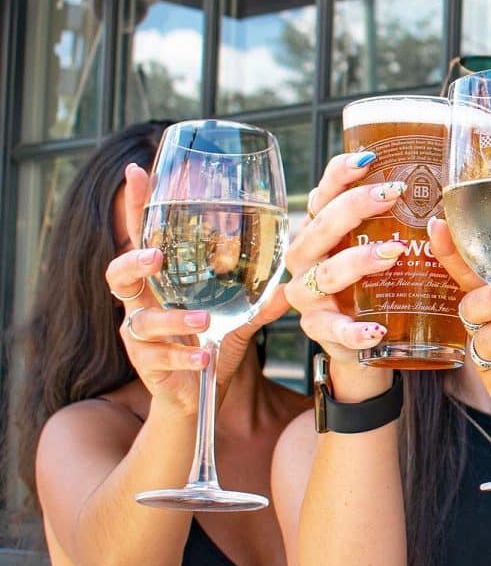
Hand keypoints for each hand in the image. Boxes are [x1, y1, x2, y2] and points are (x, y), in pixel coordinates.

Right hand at [109, 163, 287, 414]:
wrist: (198, 395)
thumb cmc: (213, 343)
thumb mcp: (241, 315)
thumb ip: (263, 296)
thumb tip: (298, 275)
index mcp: (162, 281)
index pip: (143, 235)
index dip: (136, 204)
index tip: (135, 170)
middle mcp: (143, 302)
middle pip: (118, 273)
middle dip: (133, 262)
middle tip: (156, 257)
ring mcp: (139, 334)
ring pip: (141, 319)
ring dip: (173, 319)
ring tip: (204, 321)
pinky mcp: (145, 365)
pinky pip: (159, 358)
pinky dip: (185, 356)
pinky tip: (205, 356)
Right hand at [284, 153, 405, 367]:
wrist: (368, 342)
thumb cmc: (375, 286)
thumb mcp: (380, 249)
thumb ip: (394, 222)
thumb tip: (431, 185)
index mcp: (319, 232)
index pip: (322, 196)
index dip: (339, 175)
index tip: (368, 159)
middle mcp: (307, 259)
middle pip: (321, 229)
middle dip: (354, 208)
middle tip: (392, 195)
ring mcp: (310, 296)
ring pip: (327, 274)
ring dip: (358, 261)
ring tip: (393, 253)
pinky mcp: (321, 331)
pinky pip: (334, 330)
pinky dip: (354, 331)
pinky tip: (376, 329)